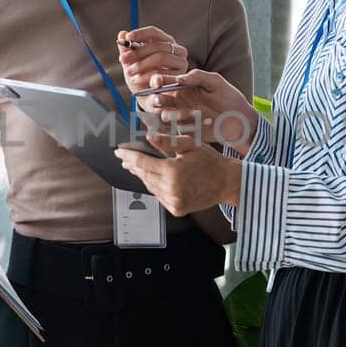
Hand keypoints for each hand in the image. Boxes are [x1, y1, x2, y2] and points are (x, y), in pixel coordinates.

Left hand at [116, 132, 242, 215]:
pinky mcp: (176, 209)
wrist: (227, 182)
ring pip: (150, 187)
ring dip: (143, 177)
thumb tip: (148, 137)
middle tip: (125, 159)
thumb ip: (167, 142)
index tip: (119, 152)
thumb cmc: (210, 161)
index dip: (129, 156)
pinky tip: (154, 179)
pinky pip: (159, 197)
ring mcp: (173, 202)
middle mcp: (170, 189)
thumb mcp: (190, 145)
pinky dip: (155, 187)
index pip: (142, 162)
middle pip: (143, 176)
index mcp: (172, 171)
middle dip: (133, 166)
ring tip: (136, 167)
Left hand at [117, 26, 188, 99]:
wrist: (150, 97)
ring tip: (129, 72)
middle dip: (137, 52)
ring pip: (161, 57)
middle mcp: (177, 49)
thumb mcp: (132, 63)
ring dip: (142, 64)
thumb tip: (122, 34)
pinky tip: (137, 79)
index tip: (127, 38)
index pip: (154, 32)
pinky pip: (164, 73)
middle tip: (123, 59)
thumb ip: (127, 49)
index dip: (140, 34)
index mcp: (165, 41)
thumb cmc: (142, 76)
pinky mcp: (181, 76)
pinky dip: (148, 76)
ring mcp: (181, 62)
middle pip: (157, 45)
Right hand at [135, 69, 258, 154]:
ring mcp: (181, 117)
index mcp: (182, 87)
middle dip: (155, 99)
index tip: (158, 81)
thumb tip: (179, 78)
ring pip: (165, 116)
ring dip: (175, 114)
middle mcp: (178, 102)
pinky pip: (179, 129)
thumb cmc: (228, 97)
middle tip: (159, 99)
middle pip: (157, 100)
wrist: (240, 119)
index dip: (157, 81)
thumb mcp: (215, 81)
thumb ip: (198, 76)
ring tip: (197, 113)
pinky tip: (207, 122)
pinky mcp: (187, 131)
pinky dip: (190, 125)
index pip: (163, 82)